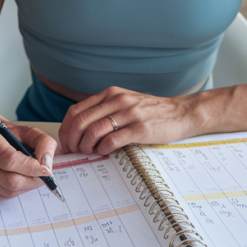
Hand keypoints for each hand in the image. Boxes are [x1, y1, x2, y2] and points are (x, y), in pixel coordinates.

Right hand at [0, 121, 57, 197]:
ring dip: (25, 185)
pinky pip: (2, 194)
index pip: (9, 160)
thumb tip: (47, 165)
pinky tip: (16, 176)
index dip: (31, 167)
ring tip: (30, 173)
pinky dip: (15, 189)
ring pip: (8, 190)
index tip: (46, 169)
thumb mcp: (28, 131)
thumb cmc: (8, 134)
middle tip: (43, 174)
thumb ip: (43, 143)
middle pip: (10, 180)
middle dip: (32, 180)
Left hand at [59, 85, 199, 154]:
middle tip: (73, 152)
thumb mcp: (125, 102)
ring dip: (86, 146)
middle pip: (80, 121)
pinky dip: (102, 149)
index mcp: (110, 94)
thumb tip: (79, 131)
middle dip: (72, 140)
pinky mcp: (140, 128)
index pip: (76, 111)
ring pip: (93, 131)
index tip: (66, 143)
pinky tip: (104, 152)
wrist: (181, 113)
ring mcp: (129, 113)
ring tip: (89, 153)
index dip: (65, 129)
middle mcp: (117, 100)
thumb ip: (105, 111)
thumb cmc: (151, 112)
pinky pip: (112, 140)